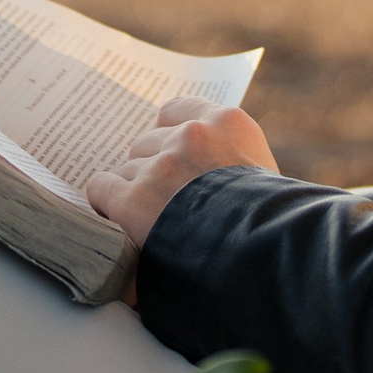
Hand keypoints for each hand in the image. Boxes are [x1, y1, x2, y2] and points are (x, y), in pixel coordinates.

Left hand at [84, 96, 277, 278]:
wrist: (261, 260)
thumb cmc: (272, 230)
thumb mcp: (264, 179)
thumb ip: (231, 162)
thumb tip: (206, 174)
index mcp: (227, 124)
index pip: (177, 111)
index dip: (169, 138)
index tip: (171, 159)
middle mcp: (191, 136)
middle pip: (148, 143)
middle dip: (153, 172)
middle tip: (164, 203)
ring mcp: (160, 166)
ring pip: (127, 170)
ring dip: (134, 194)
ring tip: (150, 224)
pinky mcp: (133, 200)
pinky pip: (101, 188)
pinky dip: (106, 205)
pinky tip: (119, 222)